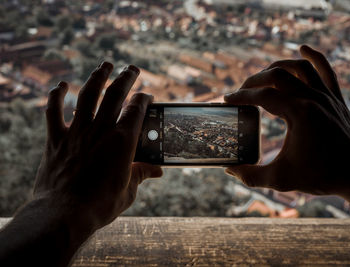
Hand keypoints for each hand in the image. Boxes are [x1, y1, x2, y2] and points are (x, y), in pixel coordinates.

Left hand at [34, 62, 161, 233]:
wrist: (64, 214)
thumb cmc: (100, 204)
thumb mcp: (128, 190)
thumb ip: (141, 173)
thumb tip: (157, 170)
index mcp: (122, 142)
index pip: (136, 110)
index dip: (143, 99)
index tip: (146, 95)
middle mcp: (100, 131)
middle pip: (114, 95)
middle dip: (125, 78)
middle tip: (132, 69)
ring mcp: (76, 133)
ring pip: (87, 95)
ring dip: (97, 77)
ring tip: (105, 65)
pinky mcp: (56, 139)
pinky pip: (53, 112)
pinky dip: (56, 96)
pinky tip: (61, 84)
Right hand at [224, 45, 349, 195]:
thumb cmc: (322, 177)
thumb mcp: (280, 179)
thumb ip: (250, 175)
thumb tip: (229, 169)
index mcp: (299, 113)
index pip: (262, 95)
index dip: (240, 96)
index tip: (227, 100)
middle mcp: (313, 98)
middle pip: (276, 75)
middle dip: (253, 80)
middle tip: (241, 92)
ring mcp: (327, 96)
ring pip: (299, 67)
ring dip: (276, 67)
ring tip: (261, 76)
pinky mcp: (337, 99)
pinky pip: (326, 70)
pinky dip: (314, 57)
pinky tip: (303, 49)